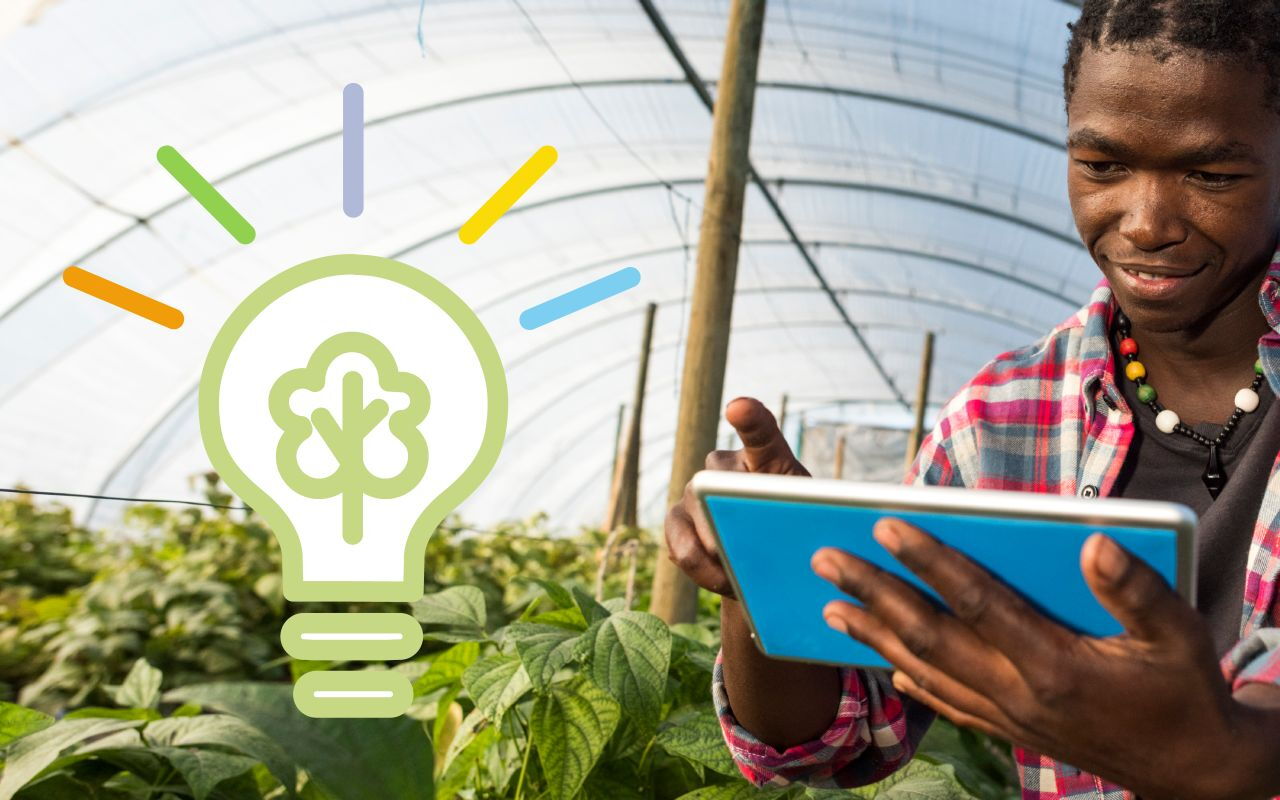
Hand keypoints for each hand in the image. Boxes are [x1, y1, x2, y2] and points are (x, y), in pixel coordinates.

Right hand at [664, 397, 808, 596]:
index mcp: (766, 457)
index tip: (738, 408)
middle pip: (719, 483)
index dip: (749, 418)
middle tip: (745, 551)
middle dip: (726, 519)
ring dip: (715, 555)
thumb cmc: (793, 533)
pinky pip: (680, 546)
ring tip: (736, 580)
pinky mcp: (674, 519)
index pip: (760, 430)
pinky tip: (720, 580)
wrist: (766, 561)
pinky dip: (700, 570)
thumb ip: (792, 519)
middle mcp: (722, 465)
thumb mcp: (806, 523)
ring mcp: (694, 490)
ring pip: (695, 517)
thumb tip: (767, 539)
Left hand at [812, 518, 1259, 798]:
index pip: (975, 602)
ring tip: (829, 605)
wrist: (1192, 773)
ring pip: (925, 672)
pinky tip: (887, 668)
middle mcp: (1017, 694)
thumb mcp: (1181, 637)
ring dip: (873, 638)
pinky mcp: (1010, 733)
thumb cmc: (1183, 693)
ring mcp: (1007, 718)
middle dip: (872, 594)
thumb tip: (1092, 541)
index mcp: (1053, 665)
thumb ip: (1136, 591)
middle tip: (824, 558)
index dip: (927, 560)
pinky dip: (911, 684)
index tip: (884, 525)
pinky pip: (947, 705)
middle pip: (928, 636)